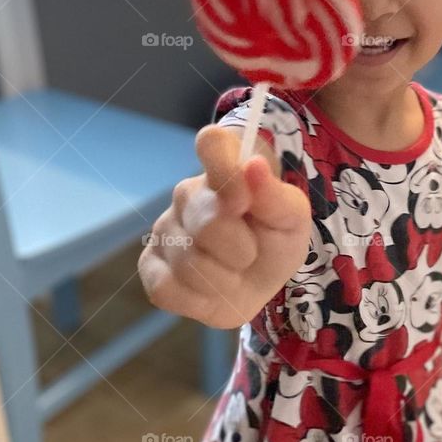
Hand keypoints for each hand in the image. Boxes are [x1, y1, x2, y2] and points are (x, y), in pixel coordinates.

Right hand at [137, 125, 311, 327]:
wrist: (259, 281)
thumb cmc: (274, 239)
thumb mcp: (292, 221)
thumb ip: (277, 196)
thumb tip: (253, 165)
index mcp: (223, 168)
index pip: (212, 143)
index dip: (227, 170)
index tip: (245, 201)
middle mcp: (187, 193)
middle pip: (207, 221)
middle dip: (240, 248)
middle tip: (251, 252)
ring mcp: (163, 228)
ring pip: (189, 261)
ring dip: (224, 278)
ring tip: (233, 271)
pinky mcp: (149, 265)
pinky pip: (167, 287)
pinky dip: (198, 298)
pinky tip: (210, 288)